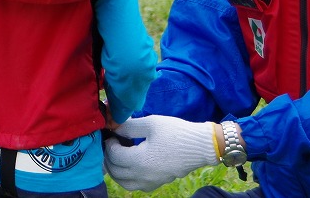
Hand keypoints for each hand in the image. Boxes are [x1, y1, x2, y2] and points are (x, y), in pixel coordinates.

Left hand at [104, 115, 219, 192]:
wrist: (201, 146)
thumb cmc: (176, 132)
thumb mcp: (150, 123)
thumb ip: (129, 126)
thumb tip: (114, 127)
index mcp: (140, 160)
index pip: (113, 156)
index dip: (108, 144)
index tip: (112, 134)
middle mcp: (144, 175)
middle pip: (115, 172)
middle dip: (109, 157)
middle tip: (111, 145)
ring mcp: (152, 181)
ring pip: (124, 183)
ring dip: (116, 172)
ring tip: (116, 157)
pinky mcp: (159, 183)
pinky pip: (137, 187)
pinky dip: (128, 179)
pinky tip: (130, 167)